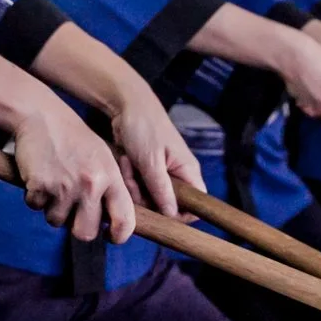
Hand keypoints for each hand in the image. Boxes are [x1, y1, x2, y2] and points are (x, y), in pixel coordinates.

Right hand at [10, 95, 136, 242]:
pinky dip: (34, 197)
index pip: (125, 220)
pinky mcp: (40, 186)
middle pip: (85, 233)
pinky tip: (39, 178)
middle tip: (72, 214)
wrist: (41, 116)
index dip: (119, 236)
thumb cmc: (72, 137)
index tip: (111, 237)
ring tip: (53, 185)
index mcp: (110, 177)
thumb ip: (108, 186)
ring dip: (52, 209)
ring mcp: (65, 187)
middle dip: (77, 228)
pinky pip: (36, 207)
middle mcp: (90, 185)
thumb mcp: (102, 157)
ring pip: (57, 221)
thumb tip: (109, 220)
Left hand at [108, 86, 201, 216]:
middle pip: (167, 204)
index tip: (158, 212)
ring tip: (127, 165)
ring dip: (134, 186)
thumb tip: (172, 215)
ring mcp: (161, 173)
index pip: (196, 204)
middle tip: (134, 179)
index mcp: (188, 171)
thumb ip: (162, 190)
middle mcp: (177, 174)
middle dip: (147, 197)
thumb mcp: (151, 161)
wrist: (126, 105)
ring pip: (149, 197)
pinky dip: (129, 178)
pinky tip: (124, 162)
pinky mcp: (146, 170)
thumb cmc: (144, 128)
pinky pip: (138, 187)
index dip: (180, 214)